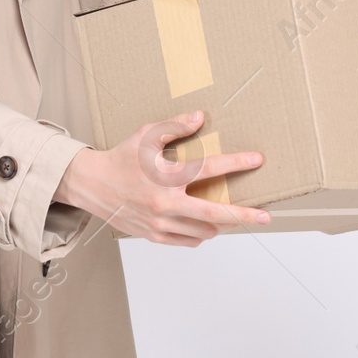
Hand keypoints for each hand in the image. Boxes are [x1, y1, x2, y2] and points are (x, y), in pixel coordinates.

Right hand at [55, 109, 269, 246]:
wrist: (92, 185)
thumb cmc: (120, 158)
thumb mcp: (145, 136)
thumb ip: (175, 127)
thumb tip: (200, 117)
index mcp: (166, 176)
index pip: (209, 168)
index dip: (236, 162)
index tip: (257, 160)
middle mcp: (165, 203)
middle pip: (215, 213)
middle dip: (244, 215)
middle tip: (266, 216)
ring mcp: (160, 223)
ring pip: (204, 230)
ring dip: (221, 224)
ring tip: (232, 217)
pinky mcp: (154, 235)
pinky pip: (188, 241)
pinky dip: (201, 233)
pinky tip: (206, 225)